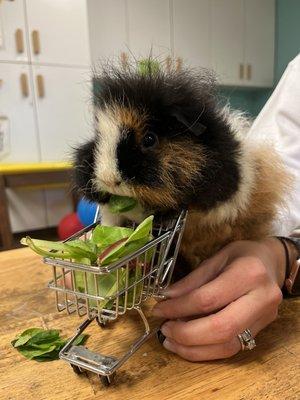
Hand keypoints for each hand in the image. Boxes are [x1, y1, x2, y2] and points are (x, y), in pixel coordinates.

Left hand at [152, 238, 286, 360]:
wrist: (272, 262)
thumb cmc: (242, 255)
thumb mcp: (217, 258)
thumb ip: (193, 280)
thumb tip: (167, 297)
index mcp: (249, 273)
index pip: (207, 298)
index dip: (179, 307)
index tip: (159, 309)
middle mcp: (261, 298)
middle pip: (220, 328)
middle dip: (186, 334)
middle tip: (165, 329)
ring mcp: (265, 318)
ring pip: (227, 345)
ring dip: (194, 348)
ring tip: (171, 340)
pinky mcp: (262, 330)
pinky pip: (233, 349)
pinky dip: (207, 351)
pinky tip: (189, 345)